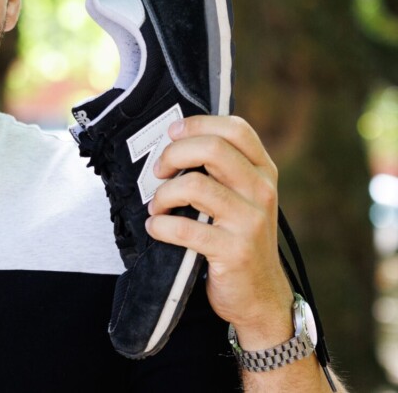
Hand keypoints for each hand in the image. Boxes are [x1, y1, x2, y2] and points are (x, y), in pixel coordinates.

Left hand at [146, 115, 294, 347]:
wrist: (260, 296)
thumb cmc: (237, 238)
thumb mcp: (241, 198)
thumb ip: (220, 171)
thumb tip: (173, 142)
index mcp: (263, 172)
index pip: (236, 128)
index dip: (198, 124)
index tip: (171, 133)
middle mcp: (262, 191)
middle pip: (212, 148)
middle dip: (174, 154)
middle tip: (159, 172)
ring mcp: (251, 221)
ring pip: (194, 185)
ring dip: (163, 195)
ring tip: (157, 208)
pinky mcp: (234, 250)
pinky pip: (185, 228)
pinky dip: (161, 227)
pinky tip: (157, 229)